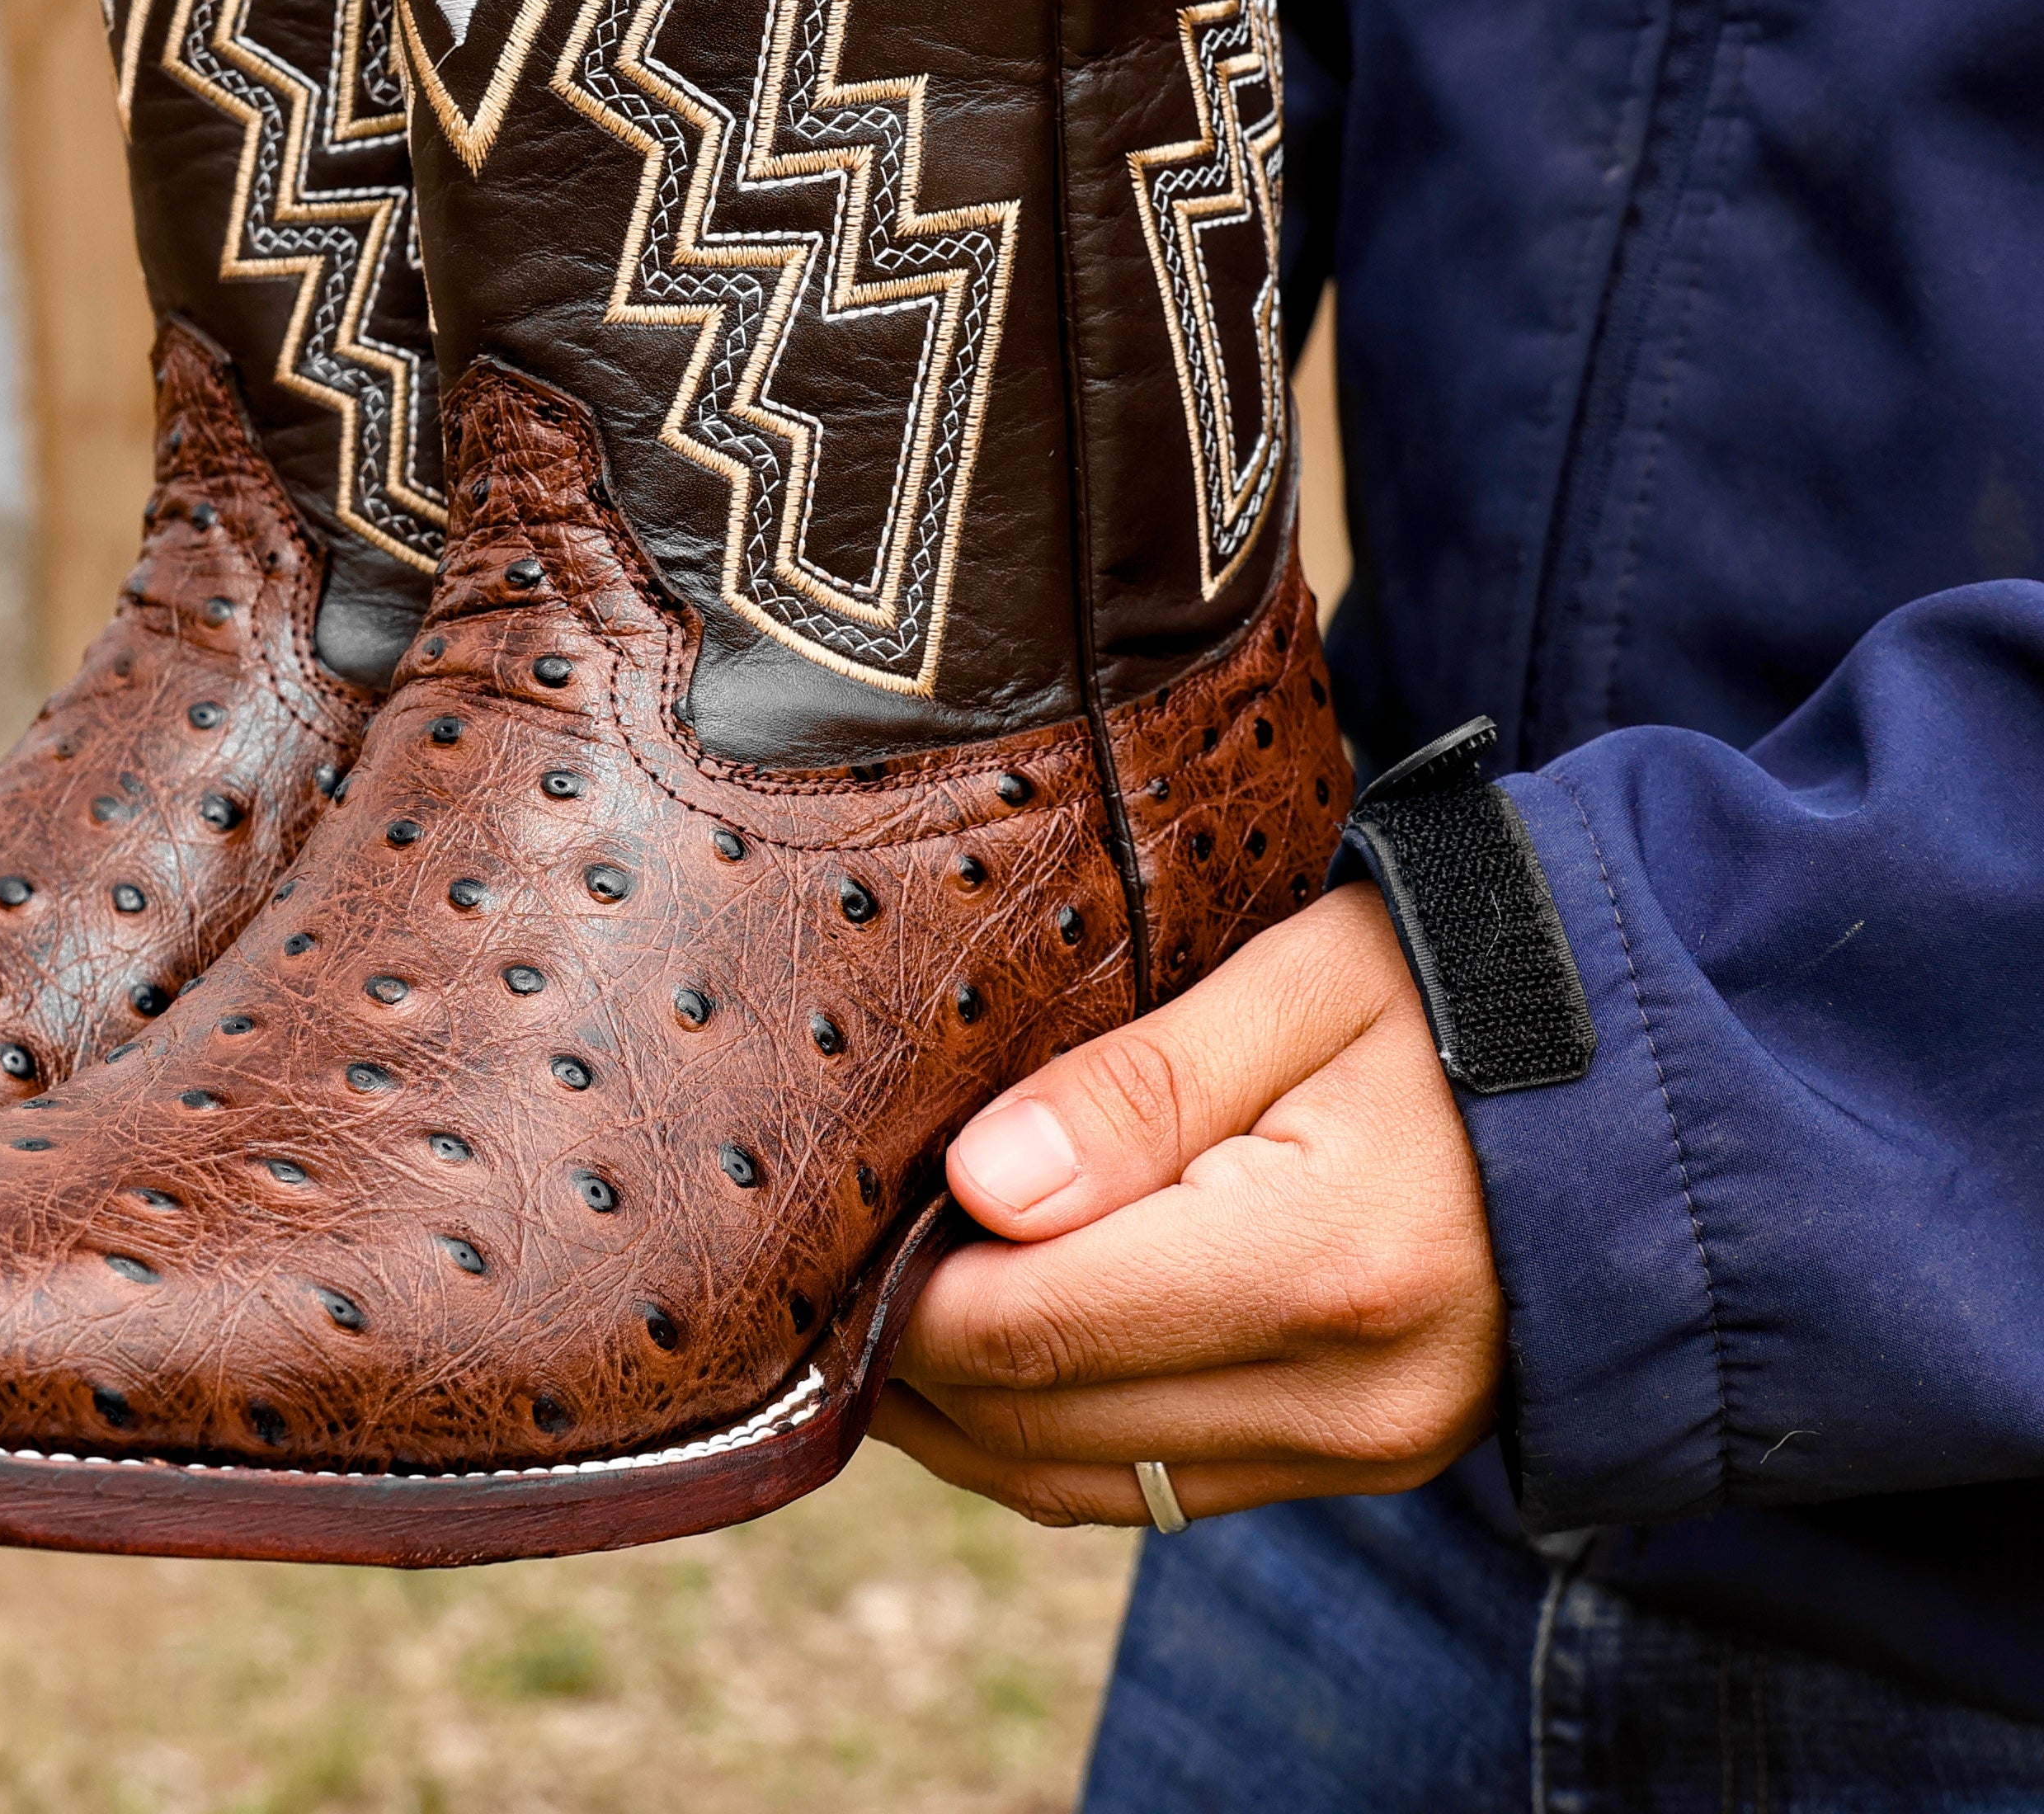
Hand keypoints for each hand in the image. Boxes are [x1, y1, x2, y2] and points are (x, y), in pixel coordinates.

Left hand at [875, 884, 1503, 1527]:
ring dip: (962, 1415)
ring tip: (871, 1313)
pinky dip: (1050, 1433)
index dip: (901, 1293)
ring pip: (1085, 1482)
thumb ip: (1133, 1090)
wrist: (1653, 1076)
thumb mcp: (1299, 983)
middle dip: (908, 1360)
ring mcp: (1366, 1453)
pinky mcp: (1364, 1464)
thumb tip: (973, 1191)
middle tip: (816, 1267)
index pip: (1035, 1323)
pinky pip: (1157, 1486)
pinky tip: (983, 1349)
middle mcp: (1349, 1396)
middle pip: (1042, 1422)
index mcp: (1326, 1261)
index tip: (827, 1222)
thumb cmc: (1467, 985)